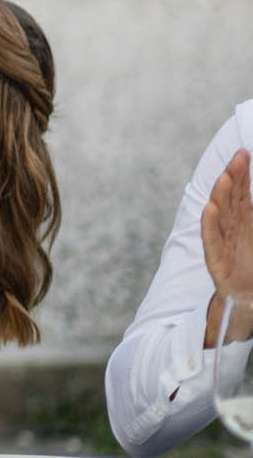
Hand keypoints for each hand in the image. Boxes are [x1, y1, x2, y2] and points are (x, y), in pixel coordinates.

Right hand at [202, 149, 252, 345]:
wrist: (248, 304)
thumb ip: (252, 219)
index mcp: (245, 224)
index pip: (241, 193)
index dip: (242, 174)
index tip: (244, 153)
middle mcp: (232, 231)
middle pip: (230, 199)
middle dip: (234, 178)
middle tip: (238, 158)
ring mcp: (223, 246)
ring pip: (220, 216)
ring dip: (221, 196)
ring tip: (225, 178)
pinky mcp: (218, 264)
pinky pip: (212, 242)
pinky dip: (210, 225)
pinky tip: (209, 210)